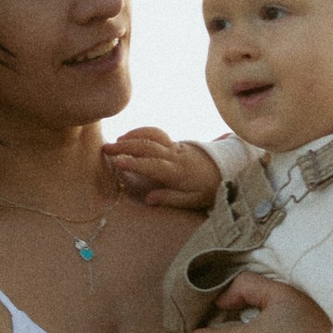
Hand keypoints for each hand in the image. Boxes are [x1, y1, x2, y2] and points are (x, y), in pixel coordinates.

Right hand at [102, 125, 223, 211]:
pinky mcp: (176, 143)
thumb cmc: (208, 188)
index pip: (152, 165)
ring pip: (151, 136)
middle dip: (126, 146)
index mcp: (177, 171)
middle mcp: (175, 155)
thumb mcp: (192, 200)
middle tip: (106, 149)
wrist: (227, 170)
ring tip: (115, 142)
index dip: (134, 163)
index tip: (117, 163)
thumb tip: (148, 199)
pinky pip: (157, 134)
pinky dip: (141, 132)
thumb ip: (170, 198)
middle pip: (148, 146)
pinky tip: (129, 136)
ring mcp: (176, 146)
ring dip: (132, 136)